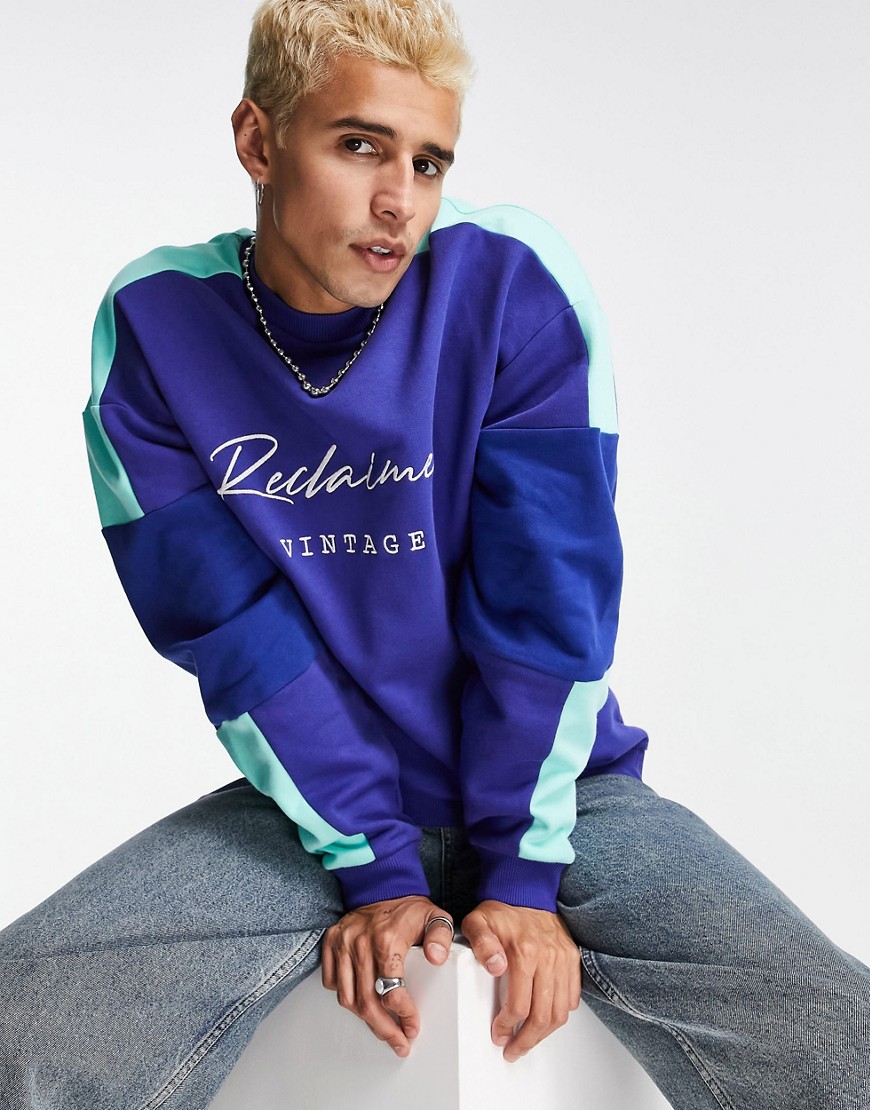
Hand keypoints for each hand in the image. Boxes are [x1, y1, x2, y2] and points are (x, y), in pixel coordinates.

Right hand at [321, 895, 453, 1056]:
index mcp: (386, 938)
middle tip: (398, 1042)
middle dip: (383, 1029)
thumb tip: (437, 959)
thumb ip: (441, 936)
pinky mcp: (330, 942)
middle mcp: (359, 942)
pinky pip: (330, 982)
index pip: (391, 991)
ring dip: (364, 1019)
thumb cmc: (409, 907)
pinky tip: (361, 1002)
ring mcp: (342, 942)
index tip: (412, 1027)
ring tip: (382, 1028)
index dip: (403, 1015)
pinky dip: (344, 996)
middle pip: (366, 1002)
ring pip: (347, 997)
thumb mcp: (435, 916)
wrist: (382, 884)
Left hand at [462, 900, 580, 1061]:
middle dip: (527, 1040)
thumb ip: (482, 945)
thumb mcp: (478, 922)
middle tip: (514, 1049)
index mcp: (524, 952)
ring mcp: (563, 958)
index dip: (507, 1026)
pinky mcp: (572, 958)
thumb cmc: (500, 910)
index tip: (498, 1034)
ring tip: (529, 1041)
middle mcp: (548, 957)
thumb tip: (495, 968)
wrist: (524, 890)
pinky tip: (547, 1019)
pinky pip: (573, 996)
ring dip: (545, 1033)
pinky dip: (562, 1013)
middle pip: (543, 1015)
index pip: (519, 1005)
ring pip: (560, 1011)